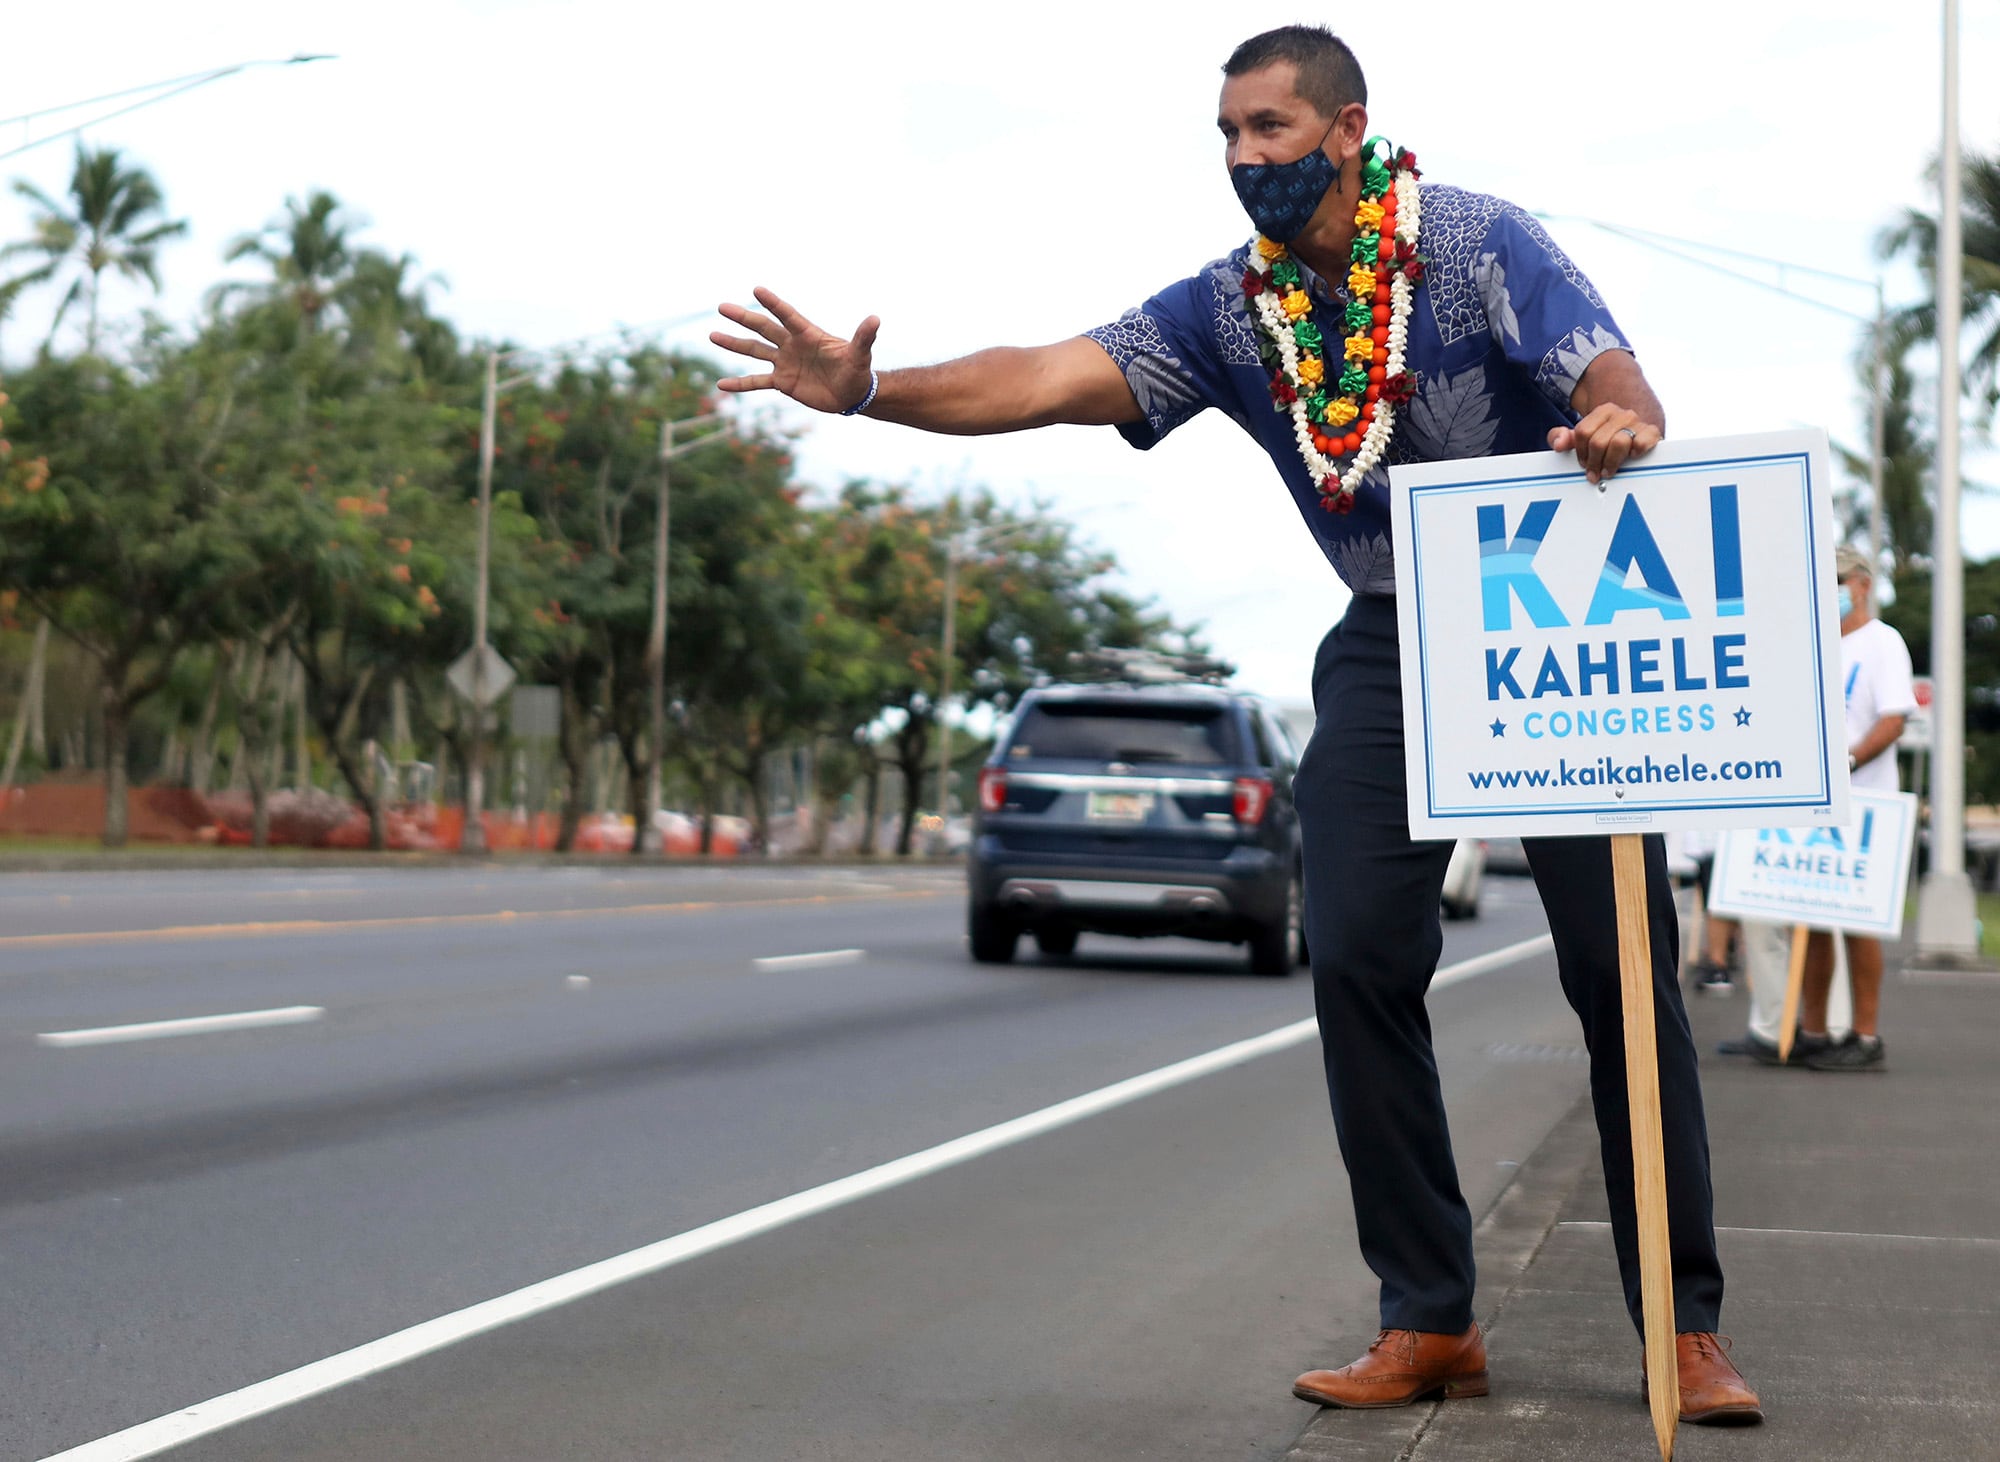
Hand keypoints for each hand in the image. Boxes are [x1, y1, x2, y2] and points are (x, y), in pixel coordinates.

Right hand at [711, 287, 879, 413]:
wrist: (852, 394)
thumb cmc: (857, 371)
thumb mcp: (860, 355)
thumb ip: (863, 337)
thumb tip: (875, 319)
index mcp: (807, 335)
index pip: (787, 315)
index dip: (773, 303)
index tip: (756, 289)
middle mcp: (792, 345)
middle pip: (764, 328)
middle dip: (743, 318)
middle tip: (722, 307)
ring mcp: (784, 362)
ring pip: (755, 351)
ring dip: (734, 344)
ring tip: (712, 335)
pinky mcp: (782, 382)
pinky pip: (757, 382)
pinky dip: (740, 383)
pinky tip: (721, 384)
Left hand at [1547, 405, 1660, 485]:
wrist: (1641, 428)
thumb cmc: (1610, 435)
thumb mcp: (1584, 434)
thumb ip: (1564, 437)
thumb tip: (1558, 444)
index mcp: (1604, 411)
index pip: (1583, 432)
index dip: (1581, 452)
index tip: (1584, 463)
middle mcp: (1622, 414)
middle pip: (1598, 441)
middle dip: (1594, 462)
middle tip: (1595, 472)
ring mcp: (1638, 423)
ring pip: (1618, 443)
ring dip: (1611, 462)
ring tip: (1609, 470)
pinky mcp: (1653, 433)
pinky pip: (1642, 442)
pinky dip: (1636, 451)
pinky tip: (1631, 456)